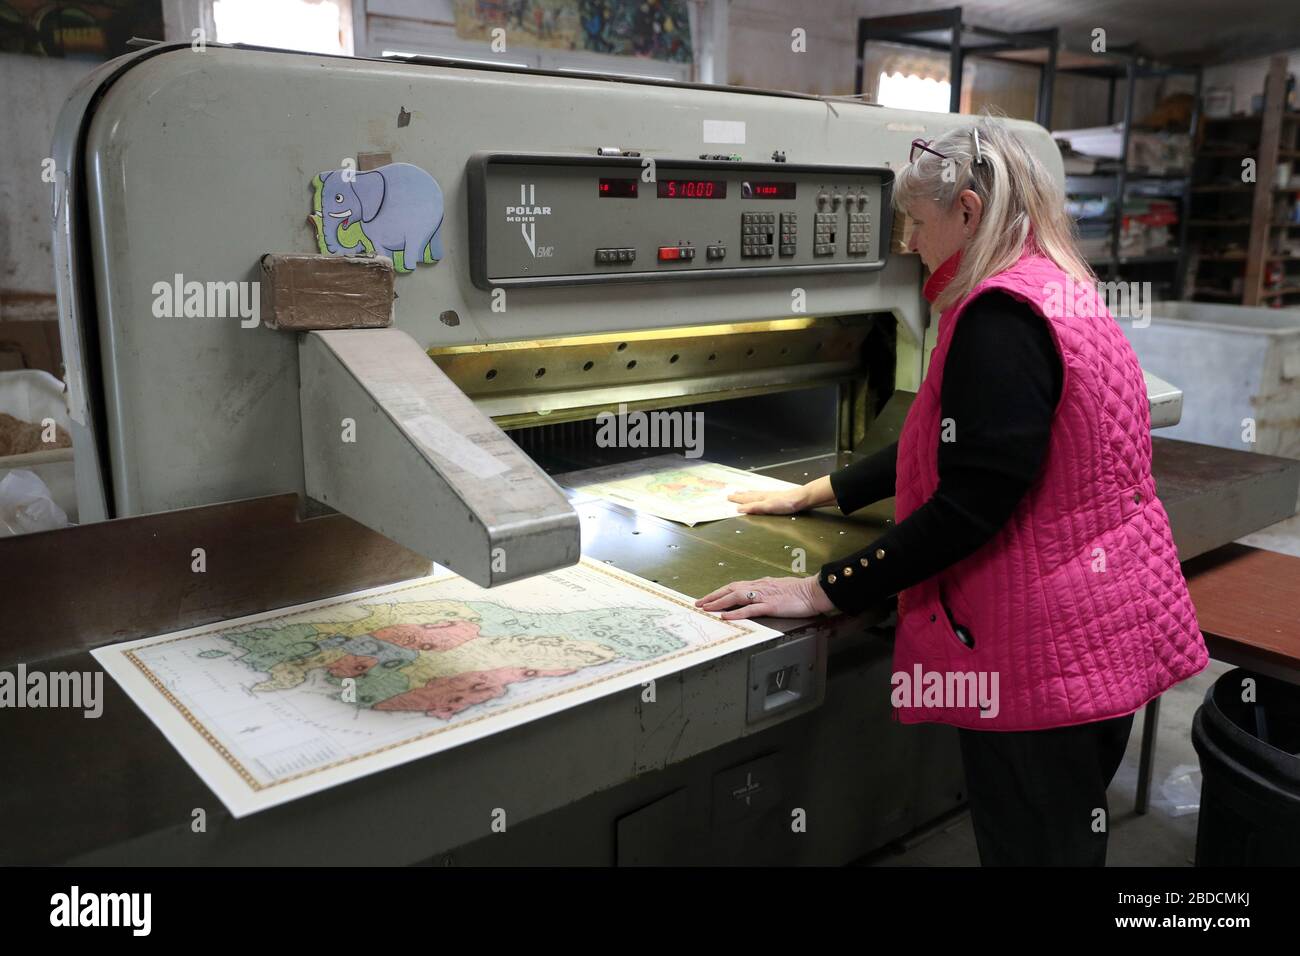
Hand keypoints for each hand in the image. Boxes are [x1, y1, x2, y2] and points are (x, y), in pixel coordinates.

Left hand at [695, 575, 835, 619]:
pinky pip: (750, 609)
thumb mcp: (780, 589)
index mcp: (761, 584)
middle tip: (699, 603)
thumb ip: (767, 592)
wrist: (815, 591)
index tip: (708, 598)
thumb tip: (757, 597)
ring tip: (706, 608)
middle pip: (730, 589)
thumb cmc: (801, 592)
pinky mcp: (771, 606)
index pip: (736, 586)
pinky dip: (736, 613)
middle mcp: (759, 587)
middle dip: (713, 596)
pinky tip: (726, 616)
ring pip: (736, 597)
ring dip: (719, 603)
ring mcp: (764, 596)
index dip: (720, 592)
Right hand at [728, 488, 808, 514]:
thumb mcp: (768, 507)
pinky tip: (761, 497)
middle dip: (740, 495)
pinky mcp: (777, 498)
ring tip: (743, 493)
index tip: (728, 497)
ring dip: (748, 494)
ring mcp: (771, 496)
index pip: (746, 499)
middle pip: (749, 495)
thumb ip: (754, 507)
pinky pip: (762, 495)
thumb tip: (739, 508)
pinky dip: (757, 495)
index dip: (737, 499)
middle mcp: (764, 496)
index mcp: (761, 498)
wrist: (801, 499)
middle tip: (732, 494)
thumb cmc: (786, 503)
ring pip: (756, 494)